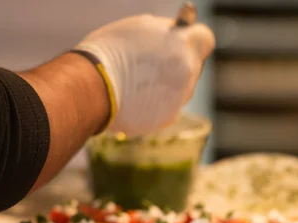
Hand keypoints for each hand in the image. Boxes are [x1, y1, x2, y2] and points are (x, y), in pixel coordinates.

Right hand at [74, 13, 214, 135]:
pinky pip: (167, 108)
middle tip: (154, 64)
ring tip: (138, 82)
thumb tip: (178, 34)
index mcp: (183, 44)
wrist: (92, 87)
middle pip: (193, 66)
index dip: (194, 40)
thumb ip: (166, 33)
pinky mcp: (167, 118)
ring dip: (167, 87)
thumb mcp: (141, 28)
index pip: (205, 39)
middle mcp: (187, 71)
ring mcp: (179, 97)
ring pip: (181, 90)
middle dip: (178, 65)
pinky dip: (155, 105)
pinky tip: (134, 99)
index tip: (184, 42)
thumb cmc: (110, 51)